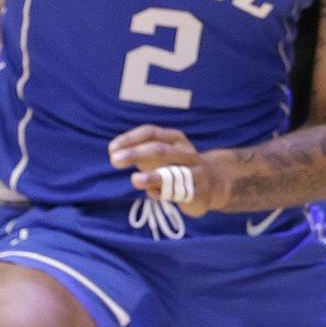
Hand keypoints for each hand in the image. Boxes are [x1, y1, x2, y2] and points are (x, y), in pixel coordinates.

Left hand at [110, 126, 227, 216]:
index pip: (151, 133)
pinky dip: (164, 193)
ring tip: (135, 180)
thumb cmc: (177, 166)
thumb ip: (140, 152)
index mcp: (176, 139)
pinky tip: (152, 194)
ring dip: (153, 177)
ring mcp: (196, 173)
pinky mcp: (200, 193)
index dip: (130, 139)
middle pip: (160, 150)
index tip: (112, 149)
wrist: (213, 183)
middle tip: (114, 161)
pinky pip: (180, 193)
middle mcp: (187, 153)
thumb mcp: (161, 155)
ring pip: (173, 174)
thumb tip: (114, 152)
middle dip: (136, 154)